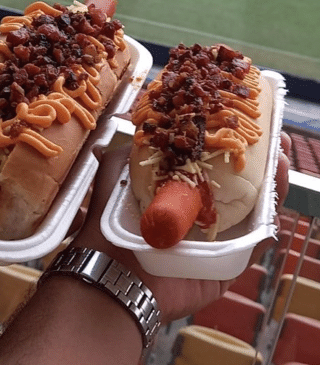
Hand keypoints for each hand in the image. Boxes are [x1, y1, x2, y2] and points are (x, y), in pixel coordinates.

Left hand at [72, 132, 290, 322]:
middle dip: (259, 159)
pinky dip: (273, 218)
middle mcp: (199, 212)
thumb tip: (118, 135)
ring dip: (273, 181)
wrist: (117, 271)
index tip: (245, 123)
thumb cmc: (112, 222)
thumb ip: (121, 156)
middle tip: (274, 138)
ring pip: (254, 207)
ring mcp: (216, 237)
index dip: (230, 145)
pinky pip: (257, 241)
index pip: (213, 164)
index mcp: (179, 193)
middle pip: (239, 182)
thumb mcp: (114, 178)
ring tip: (282, 156)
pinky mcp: (228, 262)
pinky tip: (279, 191)